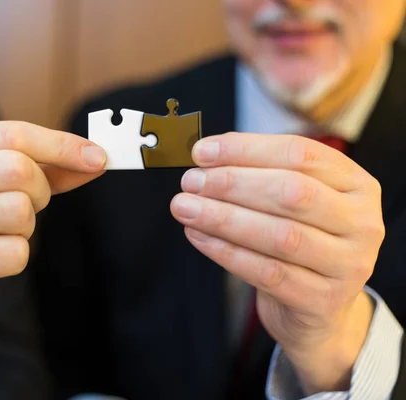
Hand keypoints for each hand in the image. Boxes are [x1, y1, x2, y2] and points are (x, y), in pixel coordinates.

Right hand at [0, 121, 105, 348]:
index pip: (11, 133)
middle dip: (39, 191)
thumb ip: (44, 168)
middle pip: (18, 169)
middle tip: (26, 209)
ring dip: (26, 227)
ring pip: (20, 210)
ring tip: (0, 235)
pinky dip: (17, 257)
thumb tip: (96, 158)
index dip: (60, 144)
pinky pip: (16, 252)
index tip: (97, 157)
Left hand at [170, 132, 383, 393]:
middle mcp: (361, 223)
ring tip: (185, 207)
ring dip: (223, 218)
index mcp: (356, 185)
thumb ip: (261, 173)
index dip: (246, 150)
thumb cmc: (300, 243)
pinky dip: (226, 252)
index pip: (300, 154)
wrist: (318, 310)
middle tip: (190, 182)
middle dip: (232, 183)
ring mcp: (347, 265)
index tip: (202, 152)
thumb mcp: (295, 203)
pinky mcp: (322, 301)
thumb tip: (209, 153)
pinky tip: (198, 236)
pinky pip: (268, 273)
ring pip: (279, 235)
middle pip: (292, 192)